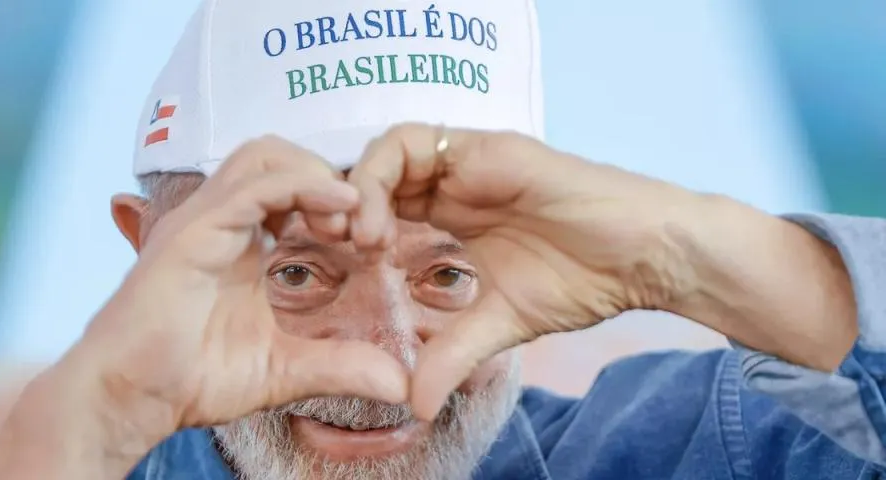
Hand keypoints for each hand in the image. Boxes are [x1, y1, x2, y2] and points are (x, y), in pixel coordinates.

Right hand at [71, 137, 407, 448]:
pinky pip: (253, 186)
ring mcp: (204, 221)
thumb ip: (339, 366)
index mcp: (240, 240)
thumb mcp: (284, 369)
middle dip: (331, 178)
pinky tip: (340, 208)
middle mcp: (221, 220)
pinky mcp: (193, 232)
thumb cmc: (190, 378)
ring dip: (318, 175)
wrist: (130, 398)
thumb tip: (399, 384)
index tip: (372, 241)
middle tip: (363, 228)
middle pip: (279, 155)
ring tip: (348, 221)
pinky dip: (302, 185)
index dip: (337, 200)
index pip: (291, 185)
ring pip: (265, 155)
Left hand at [347, 123, 855, 420]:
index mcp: (453, 213)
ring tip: (356, 239)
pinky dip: (382, 175)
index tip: (334, 268)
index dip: (350, 228)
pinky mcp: (487, 148)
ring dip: (358, 190)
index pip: (382, 204)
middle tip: (326, 247)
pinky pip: (416, 142)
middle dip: (340, 205)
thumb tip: (413, 405)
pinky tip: (380, 223)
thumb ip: (452, 354)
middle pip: (375, 174)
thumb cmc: (582, 281)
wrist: (644, 257)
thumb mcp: (499, 324)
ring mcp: (469, 161)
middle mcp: (454, 181)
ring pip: (386, 151)